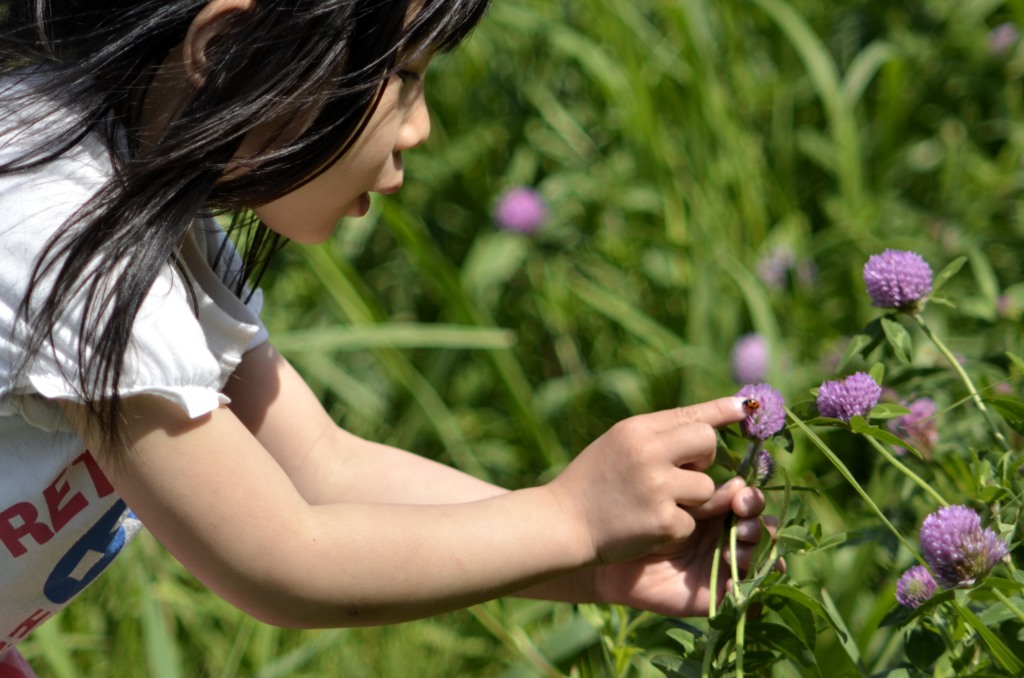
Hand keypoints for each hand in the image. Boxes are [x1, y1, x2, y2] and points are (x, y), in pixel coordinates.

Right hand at [546, 397, 747, 567]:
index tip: (747, 407)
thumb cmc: (592, 482)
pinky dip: (675, 527)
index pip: (691, 413)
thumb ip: (657, 435)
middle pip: (708, 443)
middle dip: (703, 458)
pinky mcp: (663, 521)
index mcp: (637, 429)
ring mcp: (657, 487)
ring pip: (705, 486)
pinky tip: (646, 526)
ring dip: (689, 498)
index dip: (723, 410)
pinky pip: (692, 521)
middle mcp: (648, 452)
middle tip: (680, 470)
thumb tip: (706, 426)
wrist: (561, 524)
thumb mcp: (618, 444)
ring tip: (652, 502)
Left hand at [590, 477, 775, 617]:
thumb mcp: (670, 498)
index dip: (752, 498)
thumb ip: (702, 490)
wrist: (609, 551)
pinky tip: (729, 580)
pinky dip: (746, 588)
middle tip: (740, 520)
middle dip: (758, 523)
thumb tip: (740, 483)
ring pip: (761, 557)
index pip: (750, 501)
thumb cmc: (633, 515)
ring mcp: (723, 563)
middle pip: (763, 527)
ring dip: (755, 551)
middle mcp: (726, 534)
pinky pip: (747, 594)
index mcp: (717, 507)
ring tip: (729, 549)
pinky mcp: (717, 592)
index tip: (738, 493)